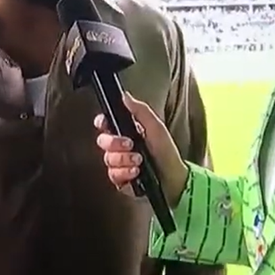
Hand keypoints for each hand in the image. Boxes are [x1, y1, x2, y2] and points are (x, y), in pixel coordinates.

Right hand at [93, 92, 188, 207]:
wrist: (173, 177)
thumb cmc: (166, 151)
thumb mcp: (156, 127)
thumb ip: (140, 111)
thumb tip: (125, 96)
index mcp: (126, 131)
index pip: (106, 123)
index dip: (102, 122)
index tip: (105, 124)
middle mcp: (119, 147)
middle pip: (102, 141)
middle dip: (115, 143)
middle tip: (130, 144)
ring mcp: (118, 163)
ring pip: (108, 159)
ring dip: (124, 159)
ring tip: (139, 160)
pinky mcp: (120, 178)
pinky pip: (113, 175)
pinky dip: (125, 173)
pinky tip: (136, 172)